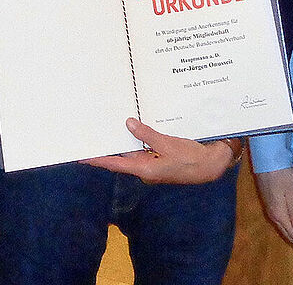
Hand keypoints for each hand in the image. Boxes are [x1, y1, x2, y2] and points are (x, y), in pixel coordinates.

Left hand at [81, 118, 235, 183]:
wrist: (211, 165)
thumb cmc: (191, 158)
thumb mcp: (168, 144)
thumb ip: (147, 135)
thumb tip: (129, 124)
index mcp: (144, 168)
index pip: (115, 164)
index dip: (97, 160)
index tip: (81, 157)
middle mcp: (145, 168)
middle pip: (121, 158)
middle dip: (108, 148)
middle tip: (92, 136)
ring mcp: (153, 164)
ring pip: (133, 152)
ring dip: (124, 142)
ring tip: (108, 129)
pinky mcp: (160, 159)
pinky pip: (144, 149)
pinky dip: (138, 140)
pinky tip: (133, 129)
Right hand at [255, 167, 292, 251]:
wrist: (267, 161)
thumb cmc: (283, 176)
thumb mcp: (292, 193)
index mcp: (280, 214)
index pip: (292, 234)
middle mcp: (274, 215)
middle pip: (287, 233)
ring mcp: (270, 209)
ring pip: (283, 227)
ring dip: (292, 236)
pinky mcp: (270, 203)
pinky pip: (280, 221)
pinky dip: (288, 228)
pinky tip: (292, 227)